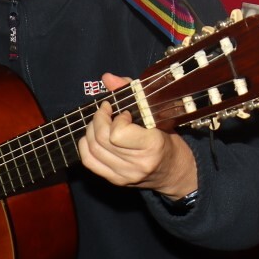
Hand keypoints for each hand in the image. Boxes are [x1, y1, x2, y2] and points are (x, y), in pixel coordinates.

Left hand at [78, 74, 198, 199]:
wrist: (173, 171)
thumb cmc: (168, 139)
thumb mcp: (157, 115)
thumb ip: (132, 93)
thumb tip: (107, 78)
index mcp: (153, 146)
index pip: (118, 134)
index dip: (117, 119)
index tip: (125, 113)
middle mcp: (138, 164)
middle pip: (102, 139)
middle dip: (99, 119)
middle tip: (106, 111)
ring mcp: (125, 175)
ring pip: (93, 149)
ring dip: (91, 130)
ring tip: (100, 122)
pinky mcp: (116, 180)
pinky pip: (89, 162)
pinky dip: (85, 146)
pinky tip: (92, 136)